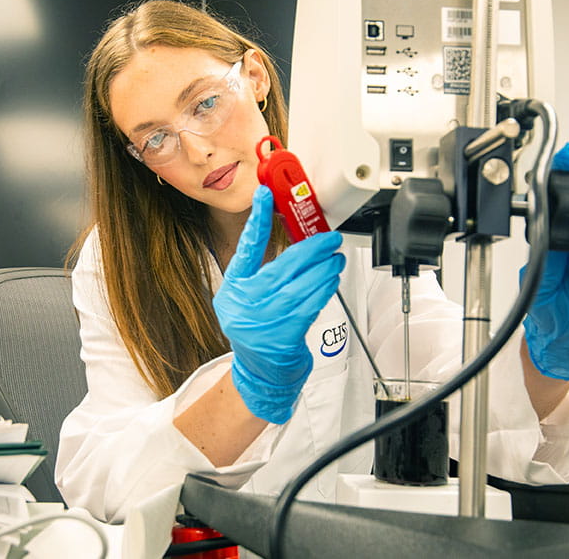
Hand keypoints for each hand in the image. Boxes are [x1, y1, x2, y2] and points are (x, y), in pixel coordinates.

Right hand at [214, 186, 344, 422]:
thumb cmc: (257, 330)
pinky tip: (332, 278)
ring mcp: (263, 321)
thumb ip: (259, 273)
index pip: (245, 248)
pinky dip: (324, 288)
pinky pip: (310, 303)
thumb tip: (293, 243)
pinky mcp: (284, 335)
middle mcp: (244, 304)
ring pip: (301, 284)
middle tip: (329, 238)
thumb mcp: (243, 299)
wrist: (261, 374)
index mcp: (232, 289)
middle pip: (282, 266)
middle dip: (311, 248)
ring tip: (336, 258)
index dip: (256, 220)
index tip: (265, 195)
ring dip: (324, 268)